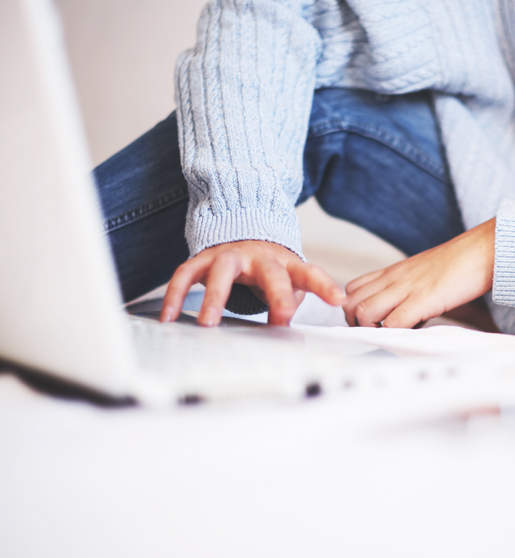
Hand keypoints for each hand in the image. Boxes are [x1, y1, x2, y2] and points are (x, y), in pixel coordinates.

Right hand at [160, 240, 345, 326]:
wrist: (242, 231)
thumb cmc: (268, 267)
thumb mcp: (288, 279)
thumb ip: (293, 300)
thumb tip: (294, 328)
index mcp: (285, 263)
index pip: (309, 273)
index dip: (324, 286)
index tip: (338, 301)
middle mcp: (259, 257)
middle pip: (271, 273)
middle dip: (276, 295)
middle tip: (279, 320)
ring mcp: (229, 255)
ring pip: (223, 270)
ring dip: (216, 296)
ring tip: (208, 324)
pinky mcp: (203, 258)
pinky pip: (186, 274)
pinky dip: (176, 294)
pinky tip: (168, 317)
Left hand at [343, 218, 495, 327]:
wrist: (479, 250)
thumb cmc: (453, 265)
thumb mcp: (417, 275)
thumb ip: (403, 293)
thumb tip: (398, 320)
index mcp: (390, 272)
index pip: (352, 288)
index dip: (353, 308)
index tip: (366, 322)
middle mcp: (392, 279)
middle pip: (351, 302)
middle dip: (355, 323)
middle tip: (372, 332)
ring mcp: (405, 288)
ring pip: (364, 312)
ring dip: (370, 329)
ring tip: (387, 335)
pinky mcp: (422, 300)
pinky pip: (394, 322)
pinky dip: (394, 334)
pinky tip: (406, 335)